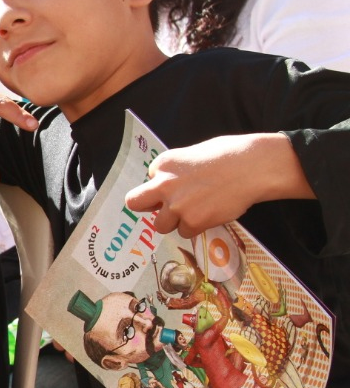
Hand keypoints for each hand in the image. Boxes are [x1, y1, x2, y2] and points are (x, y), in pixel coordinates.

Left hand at [125, 133, 311, 237]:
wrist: (253, 167)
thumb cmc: (229, 155)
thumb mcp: (193, 154)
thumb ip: (176, 171)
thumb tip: (170, 185)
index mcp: (163, 164)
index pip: (149, 181)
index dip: (162, 187)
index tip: (177, 187)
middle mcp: (163, 184)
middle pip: (135, 203)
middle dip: (146, 207)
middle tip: (162, 208)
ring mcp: (176, 205)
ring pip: (161, 225)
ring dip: (174, 221)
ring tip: (196, 211)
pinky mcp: (192, 222)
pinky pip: (185, 232)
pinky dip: (195, 227)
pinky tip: (210, 214)